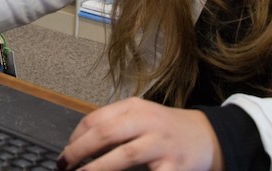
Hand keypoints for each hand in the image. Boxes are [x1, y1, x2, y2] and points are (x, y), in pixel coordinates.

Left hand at [57, 97, 222, 170]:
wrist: (207, 137)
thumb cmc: (166, 130)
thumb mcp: (141, 117)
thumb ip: (115, 125)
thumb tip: (80, 144)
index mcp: (136, 107)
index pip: (97, 118)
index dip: (76, 137)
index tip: (65, 152)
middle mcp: (148, 122)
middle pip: (107, 132)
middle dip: (80, 150)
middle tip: (64, 164)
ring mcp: (162, 144)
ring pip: (125, 154)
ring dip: (98, 168)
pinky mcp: (174, 166)